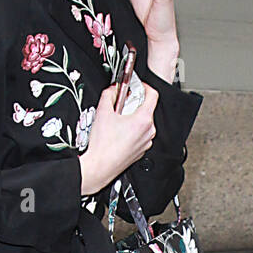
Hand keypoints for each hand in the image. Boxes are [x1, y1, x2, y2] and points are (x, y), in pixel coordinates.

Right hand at [78, 81, 158, 196]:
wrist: (100, 166)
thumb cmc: (103, 145)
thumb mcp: (103, 112)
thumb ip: (109, 94)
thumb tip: (112, 89)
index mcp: (143, 120)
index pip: (153, 95)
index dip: (144, 86)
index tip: (137, 85)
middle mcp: (149, 132)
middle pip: (146, 109)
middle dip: (134, 103)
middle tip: (121, 103)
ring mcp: (146, 142)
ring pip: (143, 123)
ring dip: (132, 117)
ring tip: (117, 120)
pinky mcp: (141, 150)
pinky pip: (140, 135)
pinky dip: (132, 130)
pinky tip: (118, 132)